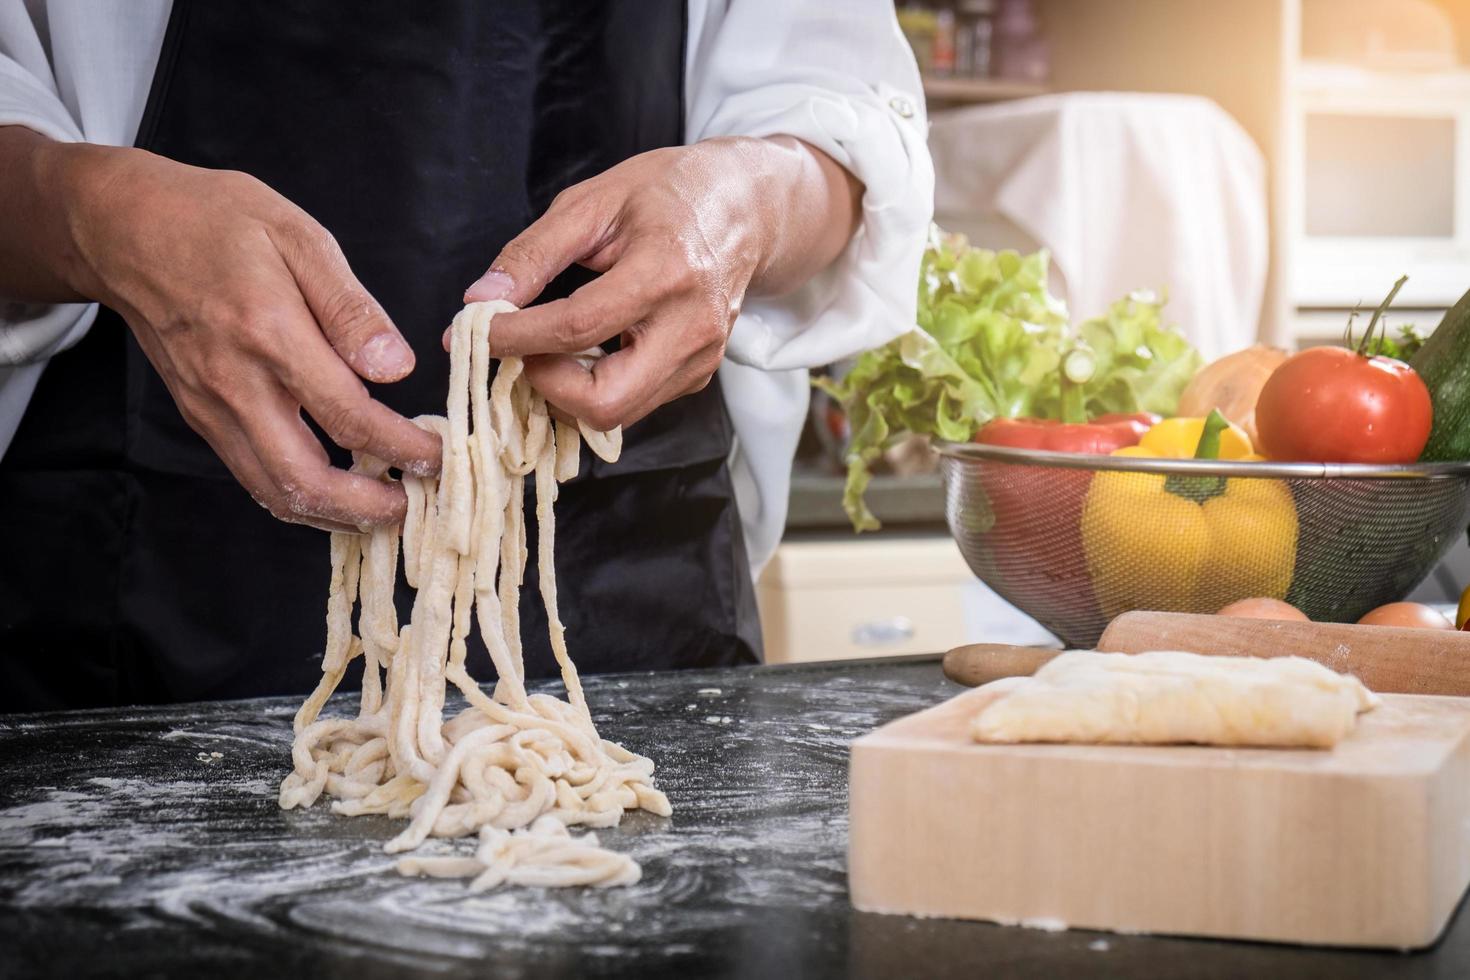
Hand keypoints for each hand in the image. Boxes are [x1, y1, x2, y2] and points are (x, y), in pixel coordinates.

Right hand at [48, 140, 439, 530]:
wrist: (125, 229)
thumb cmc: (217, 221)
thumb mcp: (297, 236)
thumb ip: (350, 308)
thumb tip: (396, 366)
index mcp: (270, 334)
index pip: (348, 416)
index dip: (402, 447)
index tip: (438, 455)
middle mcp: (235, 384)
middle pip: (304, 478)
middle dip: (366, 506)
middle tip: (413, 505)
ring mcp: (211, 407)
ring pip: (272, 490)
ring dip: (332, 514)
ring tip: (383, 511)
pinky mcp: (200, 415)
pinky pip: (252, 476)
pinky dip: (298, 498)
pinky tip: (336, 494)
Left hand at [455, 136, 861, 429]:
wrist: (748, 208)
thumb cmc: (668, 193)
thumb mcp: (593, 202)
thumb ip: (534, 254)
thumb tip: (480, 299)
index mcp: (666, 271)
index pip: (578, 327)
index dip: (514, 337)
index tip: (469, 331)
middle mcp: (691, 326)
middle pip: (605, 401)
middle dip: (547, 386)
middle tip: (522, 350)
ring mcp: (701, 358)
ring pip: (617, 414)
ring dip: (566, 391)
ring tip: (545, 348)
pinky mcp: (699, 374)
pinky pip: (635, 402)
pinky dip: (594, 387)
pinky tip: (582, 351)